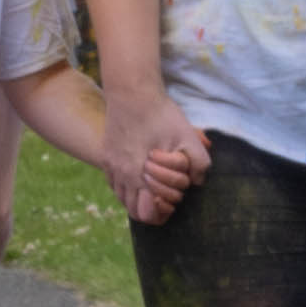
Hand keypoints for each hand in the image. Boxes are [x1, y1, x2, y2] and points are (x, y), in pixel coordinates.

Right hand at [107, 85, 211, 232]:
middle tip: (165, 194)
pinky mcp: (106, 156)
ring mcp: (110, 166)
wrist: (132, 92)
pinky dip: (127, 187)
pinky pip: (114, 183)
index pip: (146, 214)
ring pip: (122, 198)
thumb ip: (199, 163)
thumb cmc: (160, 114)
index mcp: (138, 175)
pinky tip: (139, 176)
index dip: (162, 212)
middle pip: (134, 210)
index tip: (172, 200)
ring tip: (153, 186)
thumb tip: (198, 181)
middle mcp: (120, 175)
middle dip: (152, 208)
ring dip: (139, 198)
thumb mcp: (188, 137)